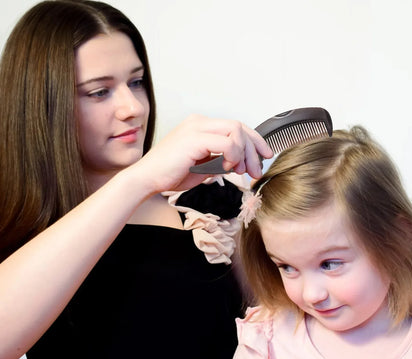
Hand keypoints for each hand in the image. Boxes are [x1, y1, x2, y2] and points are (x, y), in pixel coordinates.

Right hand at [136, 114, 273, 192]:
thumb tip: (238, 163)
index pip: (235, 127)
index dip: (254, 141)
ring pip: (236, 131)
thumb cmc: (169, 174)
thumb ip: (220, 160)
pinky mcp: (194, 138)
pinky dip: (233, 156)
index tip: (263, 157)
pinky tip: (227, 168)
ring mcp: (196, 128)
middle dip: (254, 149)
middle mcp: (199, 122)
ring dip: (244, 154)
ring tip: (240, 172)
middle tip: (256, 170)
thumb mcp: (203, 166)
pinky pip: (226, 142)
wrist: (146, 180)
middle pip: (240, 126)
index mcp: (200, 126)